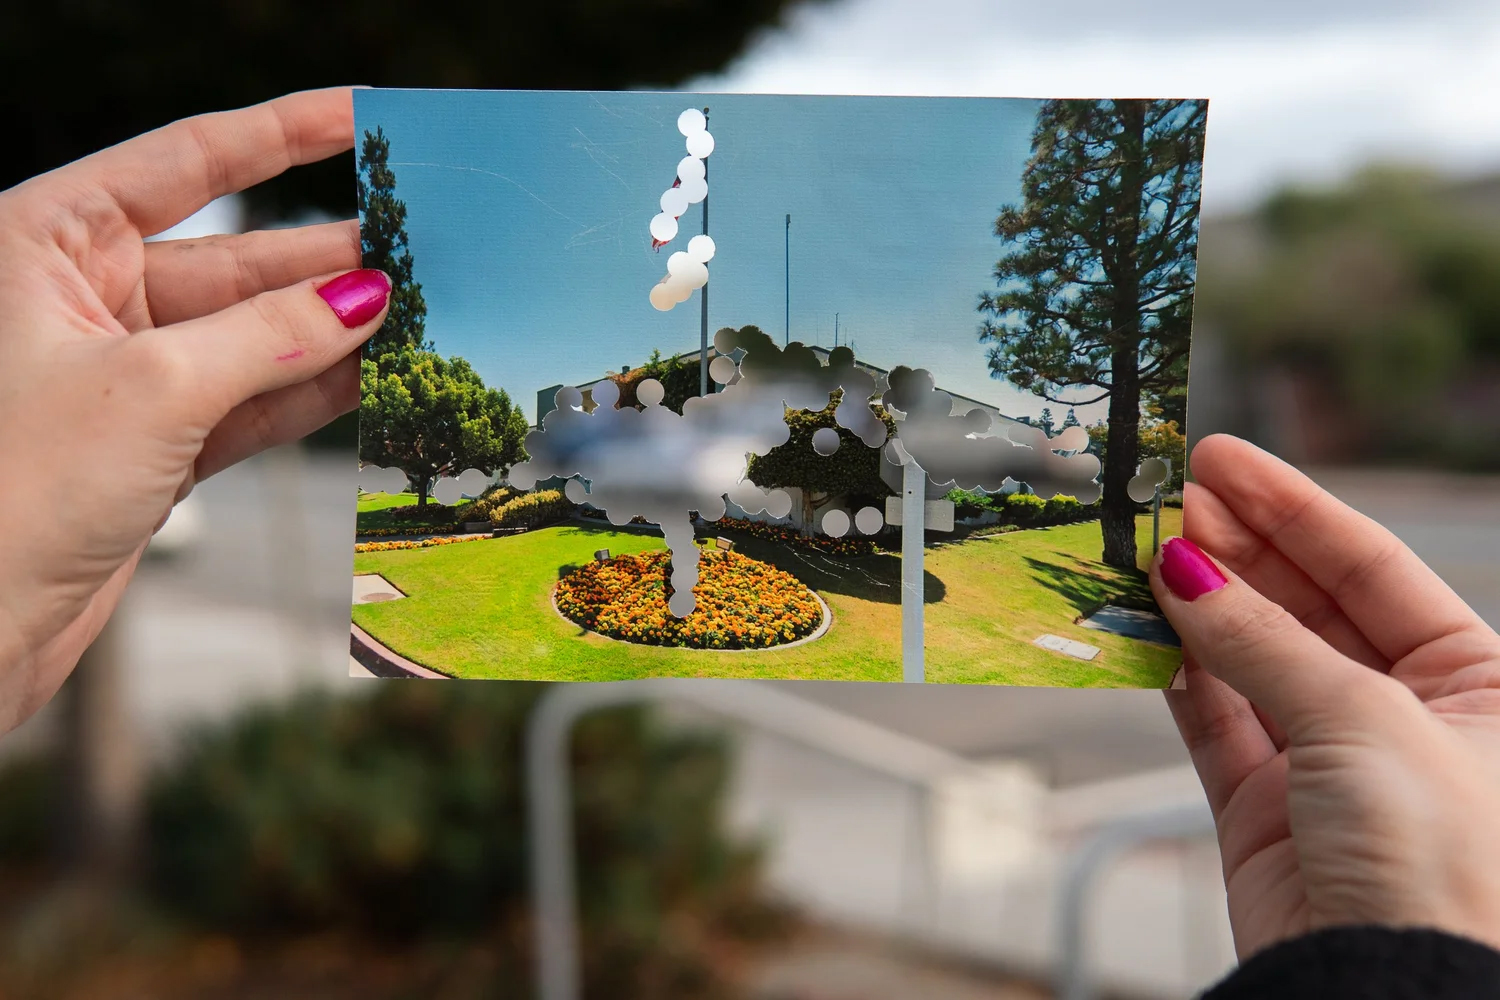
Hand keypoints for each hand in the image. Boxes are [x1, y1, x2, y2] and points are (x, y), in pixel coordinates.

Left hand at [0, 88, 388, 733]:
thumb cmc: (11, 490)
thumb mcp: (154, 388)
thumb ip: (271, 335)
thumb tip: (367, 297)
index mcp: (44, 241)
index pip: (184, 160)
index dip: (281, 132)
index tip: (362, 113)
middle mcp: (82, 297)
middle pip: (233, 256)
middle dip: (327, 255)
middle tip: (421, 243)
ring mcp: (124, 373)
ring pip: (252, 334)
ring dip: (333, 329)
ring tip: (420, 308)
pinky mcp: (152, 442)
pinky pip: (250, 398)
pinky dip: (311, 391)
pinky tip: (377, 374)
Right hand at [1155, 434, 1499, 959]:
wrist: (1391, 999)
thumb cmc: (1441, 862)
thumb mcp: (1363, 719)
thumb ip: (1262, 641)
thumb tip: (1181, 569)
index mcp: (1480, 682)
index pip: (1372, 565)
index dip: (1293, 506)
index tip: (1219, 459)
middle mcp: (1404, 714)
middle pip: (1304, 604)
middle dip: (1235, 548)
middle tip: (1165, 499)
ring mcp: (1329, 760)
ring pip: (1248, 658)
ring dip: (1196, 605)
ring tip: (1139, 551)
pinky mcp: (1264, 809)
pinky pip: (1212, 720)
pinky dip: (1174, 672)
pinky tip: (1143, 625)